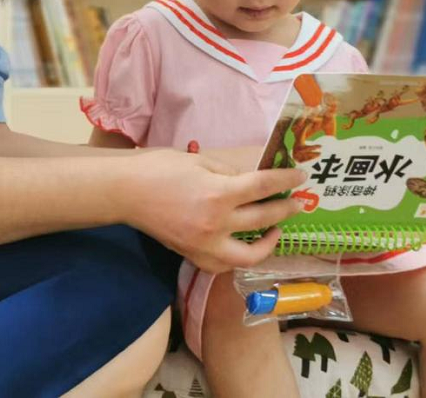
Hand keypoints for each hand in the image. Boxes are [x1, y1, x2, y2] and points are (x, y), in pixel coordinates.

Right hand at [118, 150, 306, 272]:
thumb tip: (248, 182)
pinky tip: (243, 246)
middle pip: (263, 219)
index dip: (285, 180)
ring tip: (275, 231)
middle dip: (285, 209)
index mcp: (218, 194)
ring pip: (249, 256)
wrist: (125, 193)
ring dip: (268, 244)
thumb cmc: (158, 168)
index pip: (263, 187)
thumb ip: (227, 172)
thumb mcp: (198, 159)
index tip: (300, 176)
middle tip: (297, 203)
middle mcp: (216, 224)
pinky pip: (223, 265)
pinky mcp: (192, 255)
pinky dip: (237, 258)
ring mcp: (204, 245)